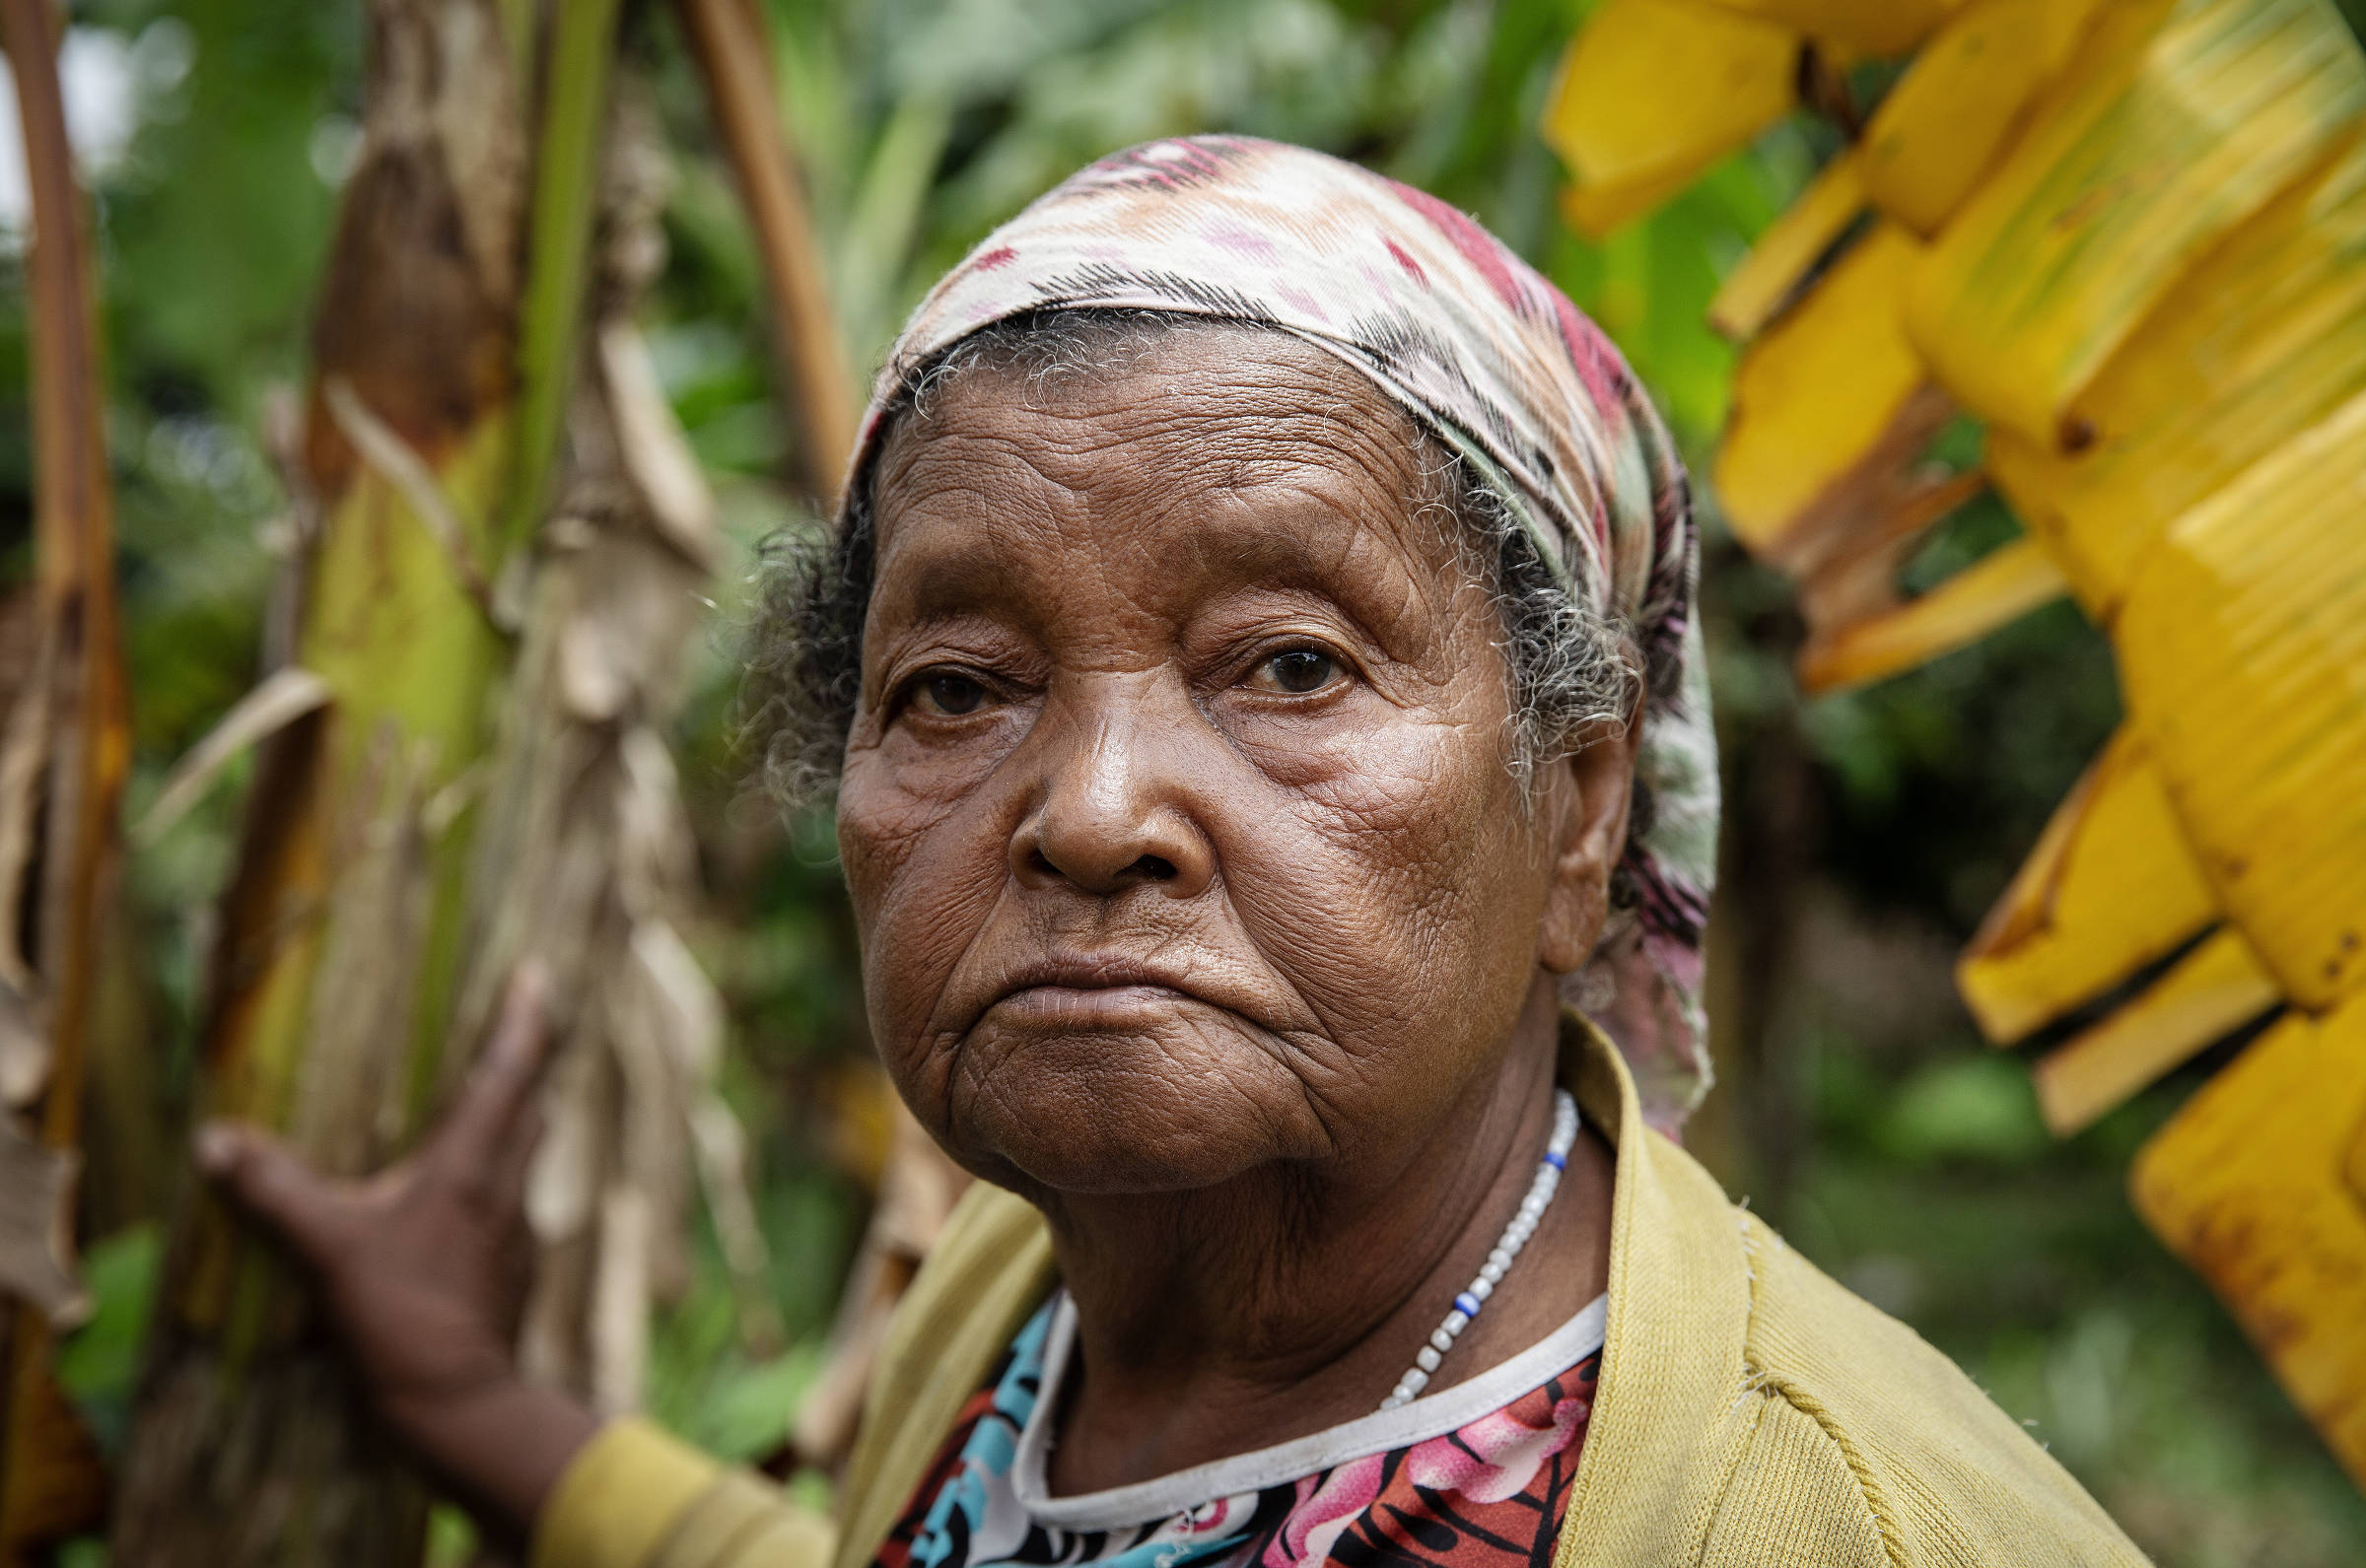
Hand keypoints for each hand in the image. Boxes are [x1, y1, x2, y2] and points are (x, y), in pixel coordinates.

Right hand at [198, 962, 598, 1537]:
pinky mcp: (516, 1268)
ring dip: (514, 1122)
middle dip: (525, 1065)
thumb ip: (275, 1188)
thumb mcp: (327, 1246)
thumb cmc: (400, 1313)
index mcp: (470, 1166)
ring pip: (527, 1156)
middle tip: (516, 1030)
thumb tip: (215, 1140)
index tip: (537, 975)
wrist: (458, 1398)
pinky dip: (495, 1182)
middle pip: (530, 1108)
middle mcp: (506, 1187)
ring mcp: (518, 1230)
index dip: (523, 1021)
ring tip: (490, 1101)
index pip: (507, 1074)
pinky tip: (465, 1198)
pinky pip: (511, 1204)